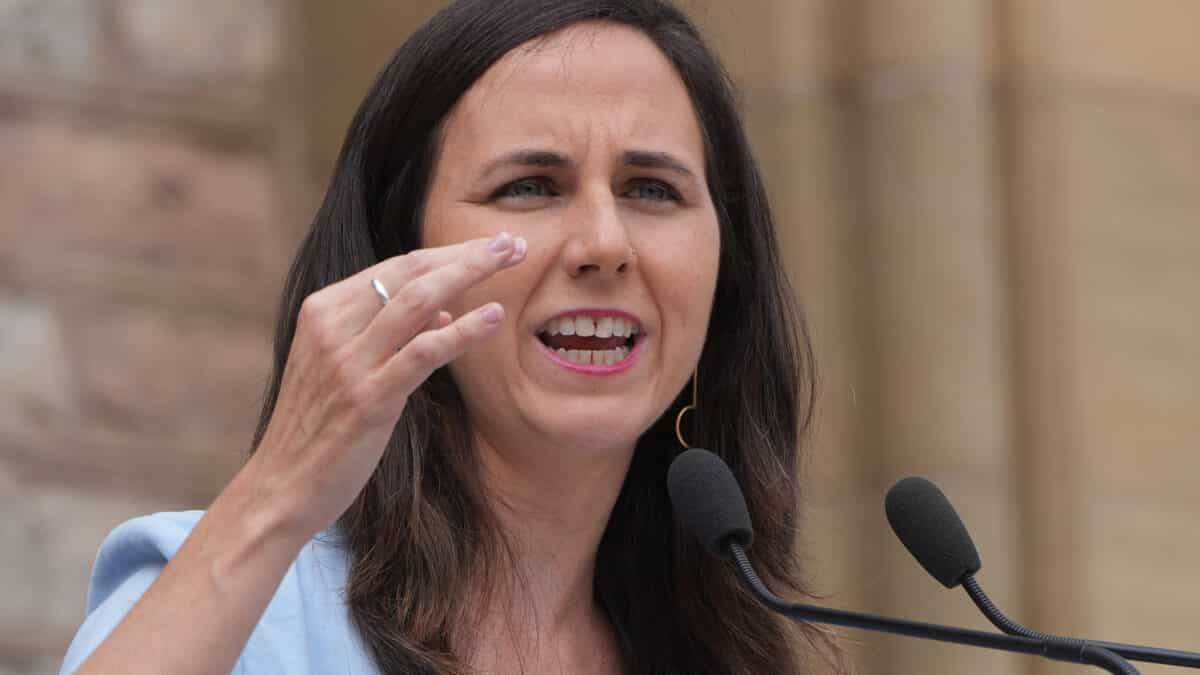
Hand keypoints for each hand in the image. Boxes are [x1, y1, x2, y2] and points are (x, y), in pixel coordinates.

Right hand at [249, 232, 525, 537]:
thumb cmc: (318, 428)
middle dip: (466, 254)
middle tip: (513, 243)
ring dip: (469, 274)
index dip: (448, 253)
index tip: (490, 245)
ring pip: (418, 300)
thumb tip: (442, 309)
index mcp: (323, 310)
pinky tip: (493, 317)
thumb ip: (387, 332)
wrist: (280, 486)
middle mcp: (332, 326)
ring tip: (513, 260)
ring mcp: (348, 361)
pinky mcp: (368, 398)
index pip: (396, 266)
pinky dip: (462, 330)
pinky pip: (423, 352)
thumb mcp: (344, 367)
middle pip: (410, 272)